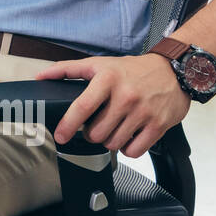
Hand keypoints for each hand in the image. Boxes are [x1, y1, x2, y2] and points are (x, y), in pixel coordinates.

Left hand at [35, 54, 190, 157]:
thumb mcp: (99, 64)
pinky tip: (128, 136)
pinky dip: (128, 149)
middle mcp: (125, 96)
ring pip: (113, 143)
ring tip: (114, 128)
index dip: (68, 124)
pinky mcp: (158, 125)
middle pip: (97, 132)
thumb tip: (41, 77)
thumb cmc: (133, 70)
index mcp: (107, 79)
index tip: (60, 136)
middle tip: (97, 126)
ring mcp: (143, 112)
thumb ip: (68, 70)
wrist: (174, 71)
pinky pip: (134, 151)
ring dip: (110, 141)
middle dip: (92, 133)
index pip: (82, 106)